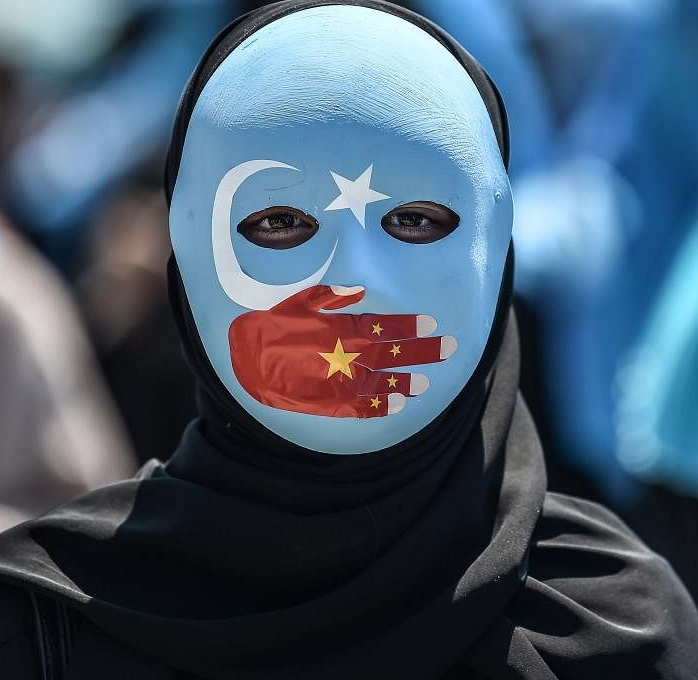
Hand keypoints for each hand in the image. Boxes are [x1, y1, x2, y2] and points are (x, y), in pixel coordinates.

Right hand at [228, 284, 456, 417]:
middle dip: (423, 351)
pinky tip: (400, 405)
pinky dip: (382, 406)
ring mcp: (340, 381)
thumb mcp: (301, 301)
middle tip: (450, 347)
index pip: (385, 327)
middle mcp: (346, 355)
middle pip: (393, 354)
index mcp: (342, 329)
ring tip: (428, 383)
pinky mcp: (330, 402)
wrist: (247, 360)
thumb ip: (332, 296)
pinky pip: (362, 407)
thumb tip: (359, 289)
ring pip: (383, 382)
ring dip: (407, 381)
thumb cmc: (274, 325)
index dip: (409, 326)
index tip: (431, 323)